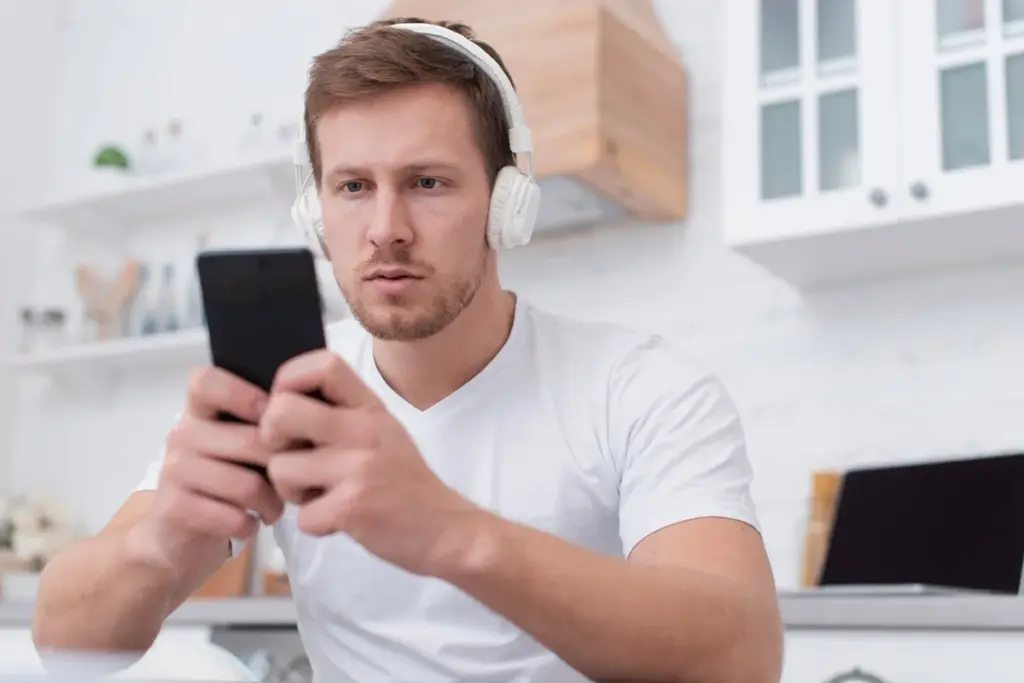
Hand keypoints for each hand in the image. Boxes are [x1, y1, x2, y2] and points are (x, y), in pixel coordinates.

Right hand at [133, 367, 284, 568]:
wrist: (179, 537)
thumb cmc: (226, 483)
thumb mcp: (243, 448)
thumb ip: (265, 426)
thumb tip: (312, 414)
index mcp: (199, 411)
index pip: (207, 381)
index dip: (245, 395)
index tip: (271, 420)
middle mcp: (182, 433)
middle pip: (252, 440)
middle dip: (285, 468)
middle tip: (291, 485)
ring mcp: (174, 469)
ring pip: (248, 484)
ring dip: (271, 504)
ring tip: (272, 509)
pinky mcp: (174, 507)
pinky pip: (232, 516)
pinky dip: (249, 525)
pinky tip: (249, 524)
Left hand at [259, 350, 490, 576]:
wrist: (446, 529)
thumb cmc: (405, 482)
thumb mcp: (382, 432)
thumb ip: (341, 414)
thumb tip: (281, 406)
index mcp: (370, 407)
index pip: (323, 363)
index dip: (289, 379)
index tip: (288, 405)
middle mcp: (364, 430)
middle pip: (281, 411)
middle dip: (270, 438)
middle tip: (289, 455)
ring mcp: (358, 467)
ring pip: (280, 468)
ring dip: (290, 490)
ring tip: (319, 495)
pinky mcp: (352, 507)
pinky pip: (301, 516)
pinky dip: (314, 525)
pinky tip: (338, 520)